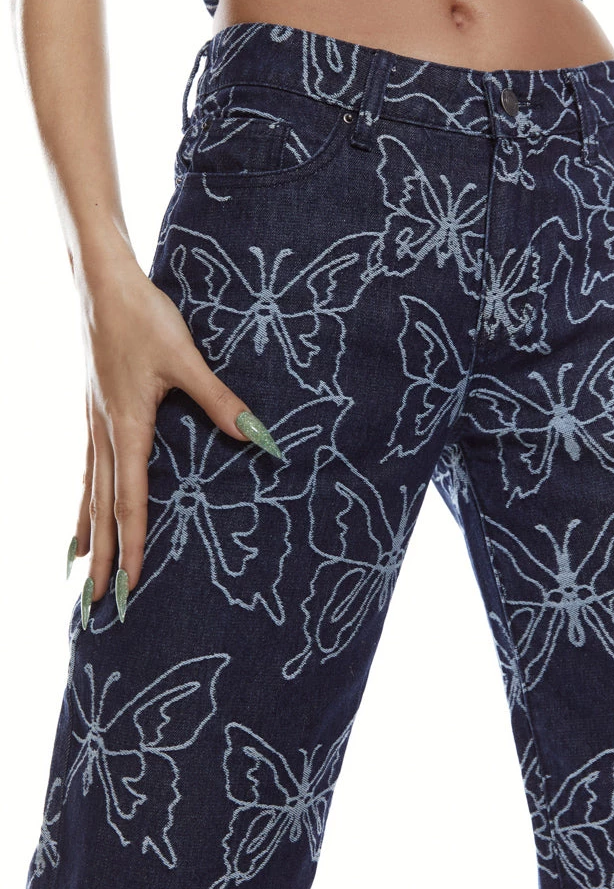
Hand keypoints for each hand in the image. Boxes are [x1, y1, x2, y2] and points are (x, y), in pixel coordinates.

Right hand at [68, 254, 284, 625]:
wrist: (101, 284)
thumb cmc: (144, 318)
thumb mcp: (185, 359)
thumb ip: (220, 401)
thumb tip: (257, 437)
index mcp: (127, 427)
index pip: (130, 501)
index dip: (133, 546)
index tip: (131, 586)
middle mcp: (105, 433)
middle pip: (102, 509)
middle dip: (102, 560)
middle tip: (95, 604)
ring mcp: (94, 423)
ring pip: (89, 491)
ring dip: (88, 534)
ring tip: (81, 570)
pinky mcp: (93, 410)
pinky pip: (87, 467)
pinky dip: (84, 498)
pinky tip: (83, 508)